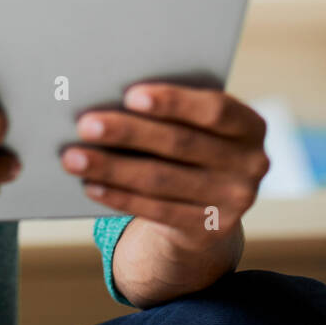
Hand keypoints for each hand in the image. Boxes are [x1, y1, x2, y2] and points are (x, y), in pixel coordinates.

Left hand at [60, 83, 269, 251]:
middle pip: (180, 144)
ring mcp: (235, 202)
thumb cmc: (190, 142)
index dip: (174, 102)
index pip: (214, 110)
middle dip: (128, 132)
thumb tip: (108, 94)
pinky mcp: (211, 230)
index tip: (130, 94)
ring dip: (112, 167)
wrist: (209, 204)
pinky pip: (157, 211)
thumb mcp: (196, 124)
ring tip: (73, 157)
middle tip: (85, 124)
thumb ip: (171, 110)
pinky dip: (120, 196)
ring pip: (162, 180)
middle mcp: (251, 164)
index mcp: (250, 126)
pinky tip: (91, 185)